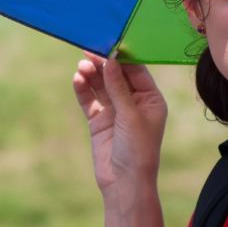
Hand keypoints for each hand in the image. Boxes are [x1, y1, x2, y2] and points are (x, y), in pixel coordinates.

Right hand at [72, 53, 167, 194]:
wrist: (124, 183)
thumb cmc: (137, 150)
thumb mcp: (130, 116)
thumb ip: (118, 88)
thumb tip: (110, 60)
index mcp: (150, 99)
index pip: (136, 71)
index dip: (121, 57)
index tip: (108, 43)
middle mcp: (133, 102)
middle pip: (116, 76)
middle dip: (103, 64)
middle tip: (88, 50)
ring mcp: (114, 111)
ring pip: (101, 86)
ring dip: (92, 75)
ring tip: (81, 66)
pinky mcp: (98, 120)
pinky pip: (89, 99)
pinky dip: (83, 89)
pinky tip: (77, 79)